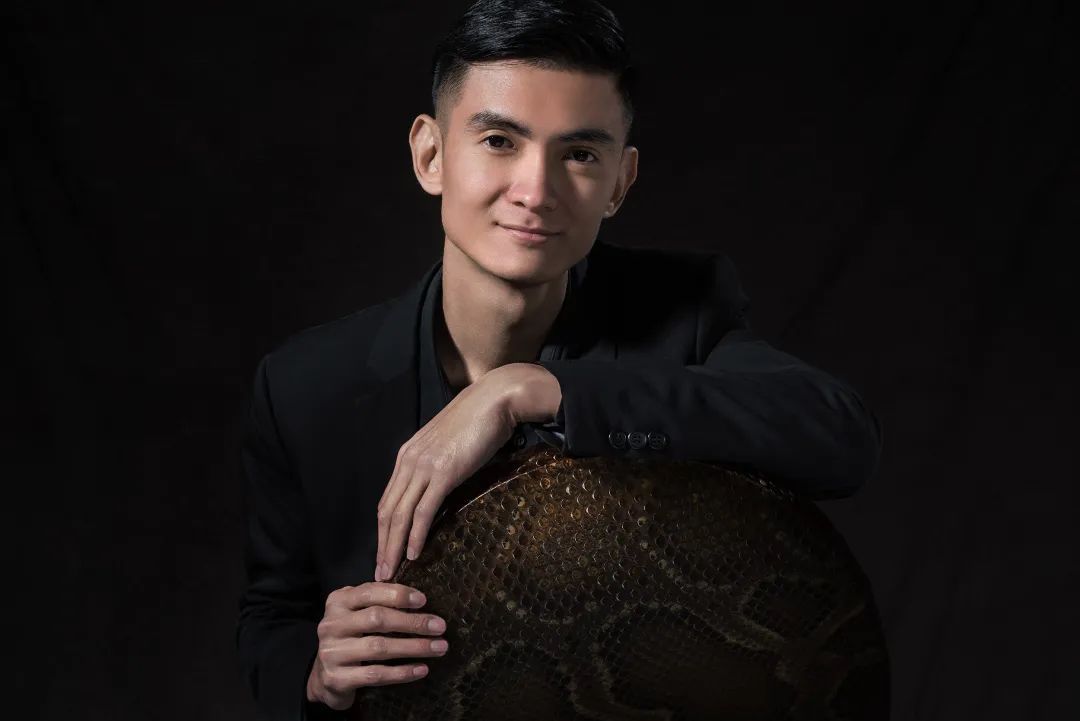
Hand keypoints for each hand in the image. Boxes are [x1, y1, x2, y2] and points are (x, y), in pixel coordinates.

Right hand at [306, 582, 448, 710]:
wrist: (326, 677)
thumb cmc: (352, 637)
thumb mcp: (358, 613)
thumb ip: (379, 601)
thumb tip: (420, 598)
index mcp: (338, 602)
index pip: (370, 592)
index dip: (398, 595)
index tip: (424, 600)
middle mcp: (331, 625)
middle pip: (377, 619)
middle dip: (412, 622)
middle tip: (440, 626)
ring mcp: (331, 653)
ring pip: (379, 648)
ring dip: (414, 647)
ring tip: (439, 647)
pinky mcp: (336, 679)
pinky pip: (375, 674)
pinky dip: (402, 672)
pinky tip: (421, 669)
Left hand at [374, 362, 560, 580]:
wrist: (495, 398)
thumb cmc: (478, 419)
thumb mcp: (449, 443)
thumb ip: (438, 463)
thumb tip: (441, 485)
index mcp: (408, 454)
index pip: (388, 499)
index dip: (383, 529)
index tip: (384, 552)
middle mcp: (409, 461)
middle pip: (387, 511)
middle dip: (382, 545)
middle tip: (380, 573)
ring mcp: (424, 466)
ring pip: (399, 515)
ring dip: (393, 547)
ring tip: (390, 572)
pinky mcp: (443, 473)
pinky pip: (423, 511)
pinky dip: (415, 535)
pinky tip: (413, 554)